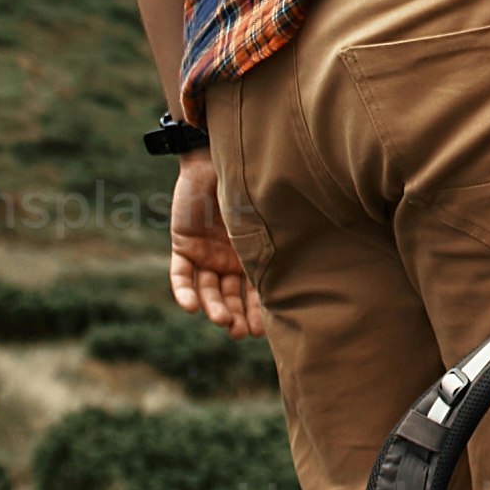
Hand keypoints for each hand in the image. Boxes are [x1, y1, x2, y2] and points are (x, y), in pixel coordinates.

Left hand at [163, 149, 268, 336]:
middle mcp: (229, 259)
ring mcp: (205, 254)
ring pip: (208, 289)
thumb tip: (309, 281)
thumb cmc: (253, 186)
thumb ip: (276, 247)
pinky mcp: (183, 245)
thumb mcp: (267, 221)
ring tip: (222, 321)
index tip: (263, 331)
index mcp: (252, 255)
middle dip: (235, 316)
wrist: (219, 157)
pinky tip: (191, 307)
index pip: (254, 292)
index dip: (257, 313)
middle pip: (230, 296)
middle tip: (239, 332)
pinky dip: (184, 291)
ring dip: (213, 307)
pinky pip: (180, 275)